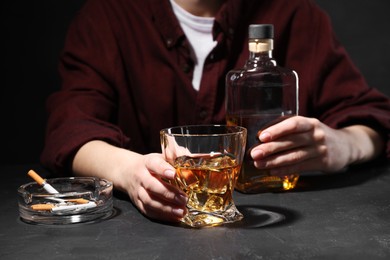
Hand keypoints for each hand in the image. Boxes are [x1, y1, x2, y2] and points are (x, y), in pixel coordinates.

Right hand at [125, 153, 187, 221]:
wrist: (128, 172)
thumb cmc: (152, 164)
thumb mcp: (162, 155)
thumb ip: (178, 155)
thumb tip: (195, 158)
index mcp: (148, 162)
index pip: (154, 164)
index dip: (163, 169)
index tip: (174, 174)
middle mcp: (141, 176)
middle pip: (152, 185)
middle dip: (169, 193)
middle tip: (184, 199)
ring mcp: (138, 191)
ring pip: (149, 201)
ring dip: (166, 208)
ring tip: (181, 211)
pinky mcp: (137, 203)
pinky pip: (148, 211)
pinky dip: (162, 216)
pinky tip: (175, 217)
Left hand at [250, 116, 382, 175]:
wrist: (346, 146)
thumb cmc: (317, 135)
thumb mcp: (308, 127)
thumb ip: (289, 130)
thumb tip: (262, 138)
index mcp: (310, 123)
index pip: (293, 124)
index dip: (277, 130)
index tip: (261, 136)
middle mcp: (316, 135)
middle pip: (291, 142)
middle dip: (270, 148)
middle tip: (254, 154)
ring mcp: (320, 150)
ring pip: (294, 156)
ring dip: (274, 161)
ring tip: (259, 164)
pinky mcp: (322, 163)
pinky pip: (300, 167)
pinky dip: (285, 170)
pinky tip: (273, 171)